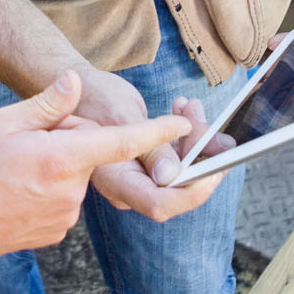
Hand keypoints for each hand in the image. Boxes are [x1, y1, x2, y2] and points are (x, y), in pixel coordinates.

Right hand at [0, 71, 188, 271]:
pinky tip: (14, 189)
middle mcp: (72, 191)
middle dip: (68, 140)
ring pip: (75, 176)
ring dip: (57, 165)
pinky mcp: (56, 231)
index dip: (156, 132)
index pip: (122, 141)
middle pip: (89, 153)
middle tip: (23, 142)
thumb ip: (47, 104)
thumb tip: (74, 83)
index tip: (183, 125)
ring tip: (12, 168)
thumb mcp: (1, 123)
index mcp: (61, 159)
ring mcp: (66, 216)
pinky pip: (64, 197)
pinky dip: (48, 187)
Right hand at [71, 64, 228, 221]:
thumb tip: (170, 176)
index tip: (217, 164)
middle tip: (199, 115)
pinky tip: (182, 110)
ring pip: (179, 171)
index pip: (160, 203)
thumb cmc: (91, 97)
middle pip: (176, 186)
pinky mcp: (143, 167)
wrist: (76, 90)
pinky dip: (184, 137)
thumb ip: (146, 147)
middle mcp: (126, 187)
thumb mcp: (120, 115)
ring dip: (193, 139)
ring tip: (189, 106)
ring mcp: (135, 178)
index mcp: (114, 181)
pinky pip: (173, 160)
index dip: (194, 189)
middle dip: (198, 152)